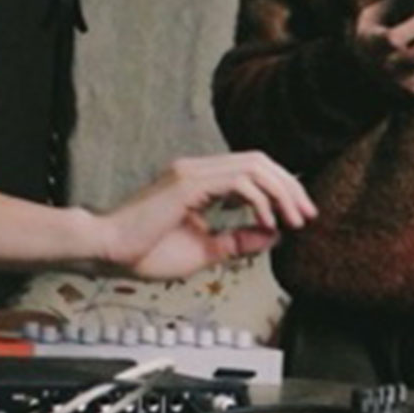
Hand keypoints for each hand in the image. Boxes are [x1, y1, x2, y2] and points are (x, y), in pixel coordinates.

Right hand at [96, 152, 316, 280]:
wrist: (106, 250)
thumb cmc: (143, 251)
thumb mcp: (202, 250)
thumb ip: (236, 241)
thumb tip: (272, 237)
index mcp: (199, 180)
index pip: (252, 170)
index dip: (281, 188)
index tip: (298, 216)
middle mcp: (197, 169)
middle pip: (260, 161)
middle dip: (290, 187)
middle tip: (307, 215)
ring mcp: (192, 172)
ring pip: (254, 165)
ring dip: (281, 192)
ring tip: (294, 220)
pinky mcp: (187, 183)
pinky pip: (238, 180)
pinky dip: (260, 200)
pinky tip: (267, 223)